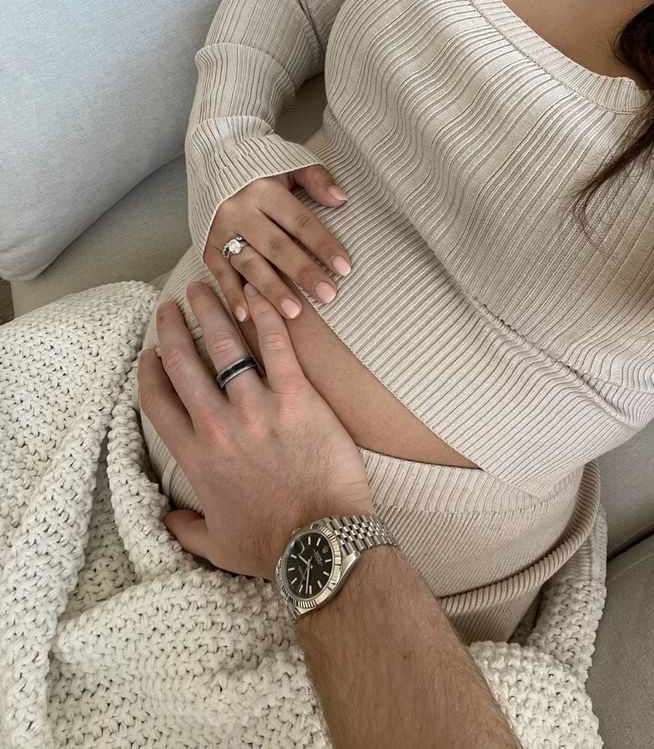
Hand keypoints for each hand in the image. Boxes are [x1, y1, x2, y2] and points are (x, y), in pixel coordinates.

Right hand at [137, 279, 374, 579]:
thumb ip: (186, 529)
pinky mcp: (297, 396)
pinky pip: (276, 346)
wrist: (321, 543)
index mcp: (195, 457)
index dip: (150, 371)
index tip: (150, 352)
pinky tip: (257, 293)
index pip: (157, 401)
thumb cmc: (271, 548)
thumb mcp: (216, 545)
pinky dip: (265, 315)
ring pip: (225, 345)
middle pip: (184, 362)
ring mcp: (257, 407)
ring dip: (211, 310)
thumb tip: (167, 519)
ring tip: (205, 287)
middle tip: (172, 305)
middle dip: (173, 328)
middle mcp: (218, 425)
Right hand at [204, 165, 352, 323]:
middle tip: (327, 295)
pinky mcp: (207, 246)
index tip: (344, 268)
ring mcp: (220, 231)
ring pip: (249, 264)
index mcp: (263, 189)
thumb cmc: (262, 165)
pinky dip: (232, 296)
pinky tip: (247, 316)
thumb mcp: (291, 162)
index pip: (299, 221)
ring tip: (294, 312)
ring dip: (271, 290)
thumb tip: (341, 199)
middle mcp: (239, 210)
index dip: (322, 244)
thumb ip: (316, 179)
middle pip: (276, 246)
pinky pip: (220, 274)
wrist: (214, 158)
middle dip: (302, 273)